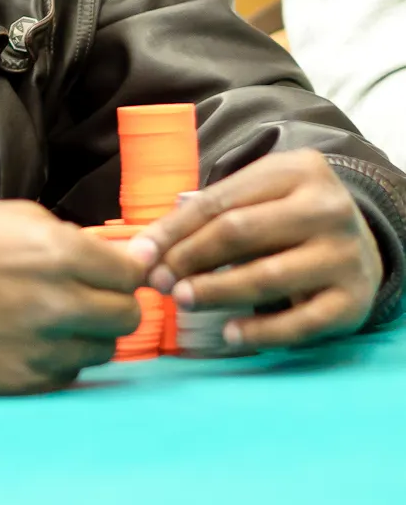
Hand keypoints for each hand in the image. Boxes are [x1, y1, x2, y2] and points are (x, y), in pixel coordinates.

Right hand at [0, 201, 143, 394]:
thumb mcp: (20, 217)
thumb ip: (77, 242)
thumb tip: (126, 262)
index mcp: (59, 253)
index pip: (132, 275)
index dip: (127, 272)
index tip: (116, 273)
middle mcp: (55, 303)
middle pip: (127, 318)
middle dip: (113, 304)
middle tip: (86, 295)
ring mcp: (38, 348)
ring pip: (101, 352)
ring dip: (86, 334)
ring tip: (48, 315)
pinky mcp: (18, 381)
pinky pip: (66, 376)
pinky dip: (57, 359)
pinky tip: (27, 337)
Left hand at [128, 149, 382, 349]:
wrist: (362, 240)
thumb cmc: (288, 216)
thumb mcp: (257, 195)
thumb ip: (206, 212)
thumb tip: (144, 248)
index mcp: (296, 170)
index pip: (220, 201)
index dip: (174, 230)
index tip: (141, 255)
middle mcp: (325, 208)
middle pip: (240, 233)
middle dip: (190, 258)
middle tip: (159, 281)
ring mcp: (343, 255)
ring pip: (267, 276)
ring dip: (216, 292)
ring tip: (183, 301)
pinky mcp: (353, 300)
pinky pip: (300, 323)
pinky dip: (261, 332)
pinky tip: (230, 334)